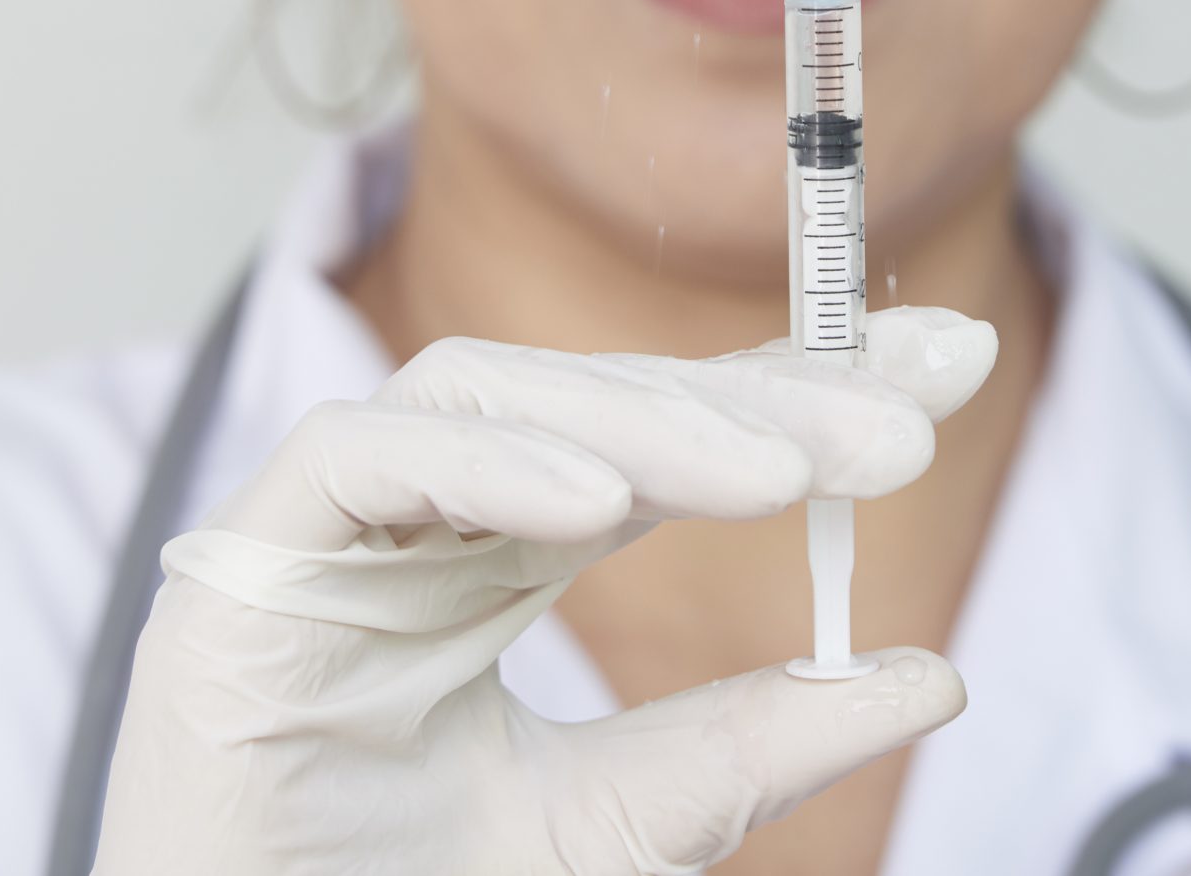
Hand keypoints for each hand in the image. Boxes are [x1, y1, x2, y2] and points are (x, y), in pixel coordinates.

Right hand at [91, 306, 998, 874]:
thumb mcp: (615, 830)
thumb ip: (752, 750)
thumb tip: (933, 677)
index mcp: (498, 556)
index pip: (662, 431)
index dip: (797, 384)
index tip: (947, 362)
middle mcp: (421, 519)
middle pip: (590, 398)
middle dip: (750, 396)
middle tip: (898, 426)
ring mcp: (329, 531)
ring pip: (480, 393)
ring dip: (637, 420)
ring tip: (774, 472)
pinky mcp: (242, 562)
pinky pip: (356, 457)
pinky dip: (474, 462)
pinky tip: (590, 499)